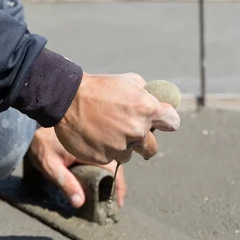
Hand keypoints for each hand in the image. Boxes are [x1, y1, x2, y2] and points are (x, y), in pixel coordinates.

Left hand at [27, 127, 126, 207]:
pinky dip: (103, 172)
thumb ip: (65, 182)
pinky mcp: (90, 145)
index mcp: (93, 150)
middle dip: (115, 187)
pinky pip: (102, 160)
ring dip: (110, 179)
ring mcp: (96, 145)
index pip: (113, 171)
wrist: (38, 120)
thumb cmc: (42, 143)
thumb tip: (79, 203)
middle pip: (114, 169)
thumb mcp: (50, 164)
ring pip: (110, 164)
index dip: (118, 188)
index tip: (117, 204)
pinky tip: (99, 184)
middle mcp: (99, 146)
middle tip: (111, 205)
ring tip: (106, 197)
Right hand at [54, 73, 179, 164]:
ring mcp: (120, 146)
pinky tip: (95, 136)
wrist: (67, 98)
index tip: (161, 123)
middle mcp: (137, 130)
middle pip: (152, 147)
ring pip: (130, 154)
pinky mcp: (104, 157)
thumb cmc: (100, 87)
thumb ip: (148, 95)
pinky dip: (105, 149)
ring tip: (106, 131)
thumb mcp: (130, 81)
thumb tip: (160, 104)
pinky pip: (111, 158)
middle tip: (130, 133)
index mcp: (147, 109)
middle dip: (144, 141)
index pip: (172, 123)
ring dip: (122, 146)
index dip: (166, 122)